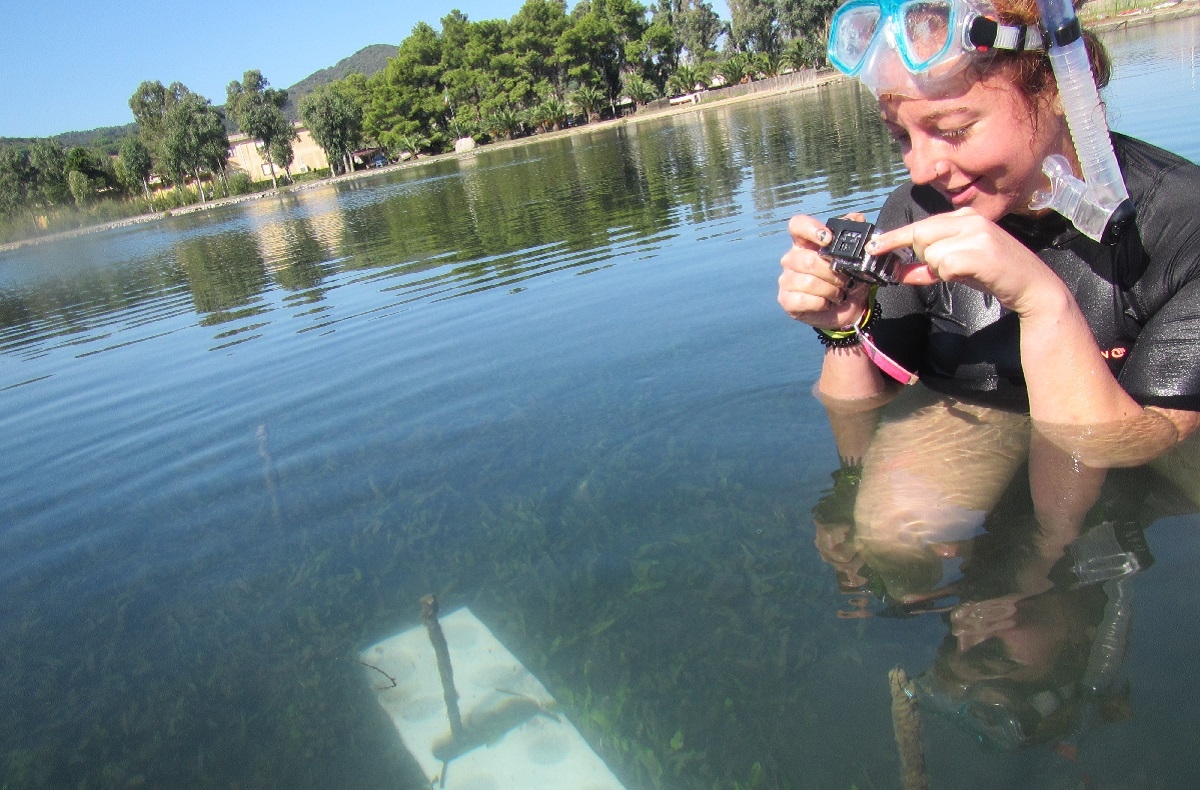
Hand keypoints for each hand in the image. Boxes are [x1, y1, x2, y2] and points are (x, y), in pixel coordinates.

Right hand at [778, 213, 872, 328]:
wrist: (850, 309)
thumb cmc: (850, 279)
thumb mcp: (858, 257)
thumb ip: (856, 235)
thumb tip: (856, 217)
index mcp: (806, 243)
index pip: (798, 225)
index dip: (811, 229)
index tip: (829, 239)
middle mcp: (792, 259)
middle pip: (808, 260)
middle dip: (833, 273)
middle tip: (846, 281)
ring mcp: (787, 280)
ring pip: (808, 282)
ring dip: (831, 290)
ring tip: (839, 294)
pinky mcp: (786, 300)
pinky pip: (802, 300)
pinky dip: (820, 303)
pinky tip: (827, 303)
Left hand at [867, 208, 1062, 315]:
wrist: (1032, 286)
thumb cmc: (994, 274)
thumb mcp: (958, 267)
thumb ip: (928, 267)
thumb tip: (899, 273)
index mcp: (963, 217)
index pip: (919, 225)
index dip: (894, 238)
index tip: (874, 247)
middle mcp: (969, 219)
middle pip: (920, 235)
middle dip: (924, 257)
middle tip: (945, 268)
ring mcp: (977, 232)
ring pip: (931, 253)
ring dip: (940, 269)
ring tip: (965, 271)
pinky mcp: (981, 250)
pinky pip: (944, 265)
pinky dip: (951, 275)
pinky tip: (971, 274)